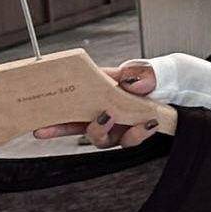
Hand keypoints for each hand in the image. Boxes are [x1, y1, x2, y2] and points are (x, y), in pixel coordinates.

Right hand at [33, 64, 161, 147]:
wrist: (172, 89)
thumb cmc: (150, 78)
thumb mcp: (142, 70)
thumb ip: (137, 73)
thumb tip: (128, 81)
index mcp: (94, 92)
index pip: (67, 103)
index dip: (51, 117)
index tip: (38, 127)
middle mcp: (100, 113)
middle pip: (74, 126)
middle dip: (61, 129)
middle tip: (53, 126)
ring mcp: (115, 127)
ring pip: (100, 138)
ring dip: (101, 129)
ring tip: (112, 115)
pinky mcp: (132, 136)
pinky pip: (129, 141)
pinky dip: (137, 133)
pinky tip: (147, 123)